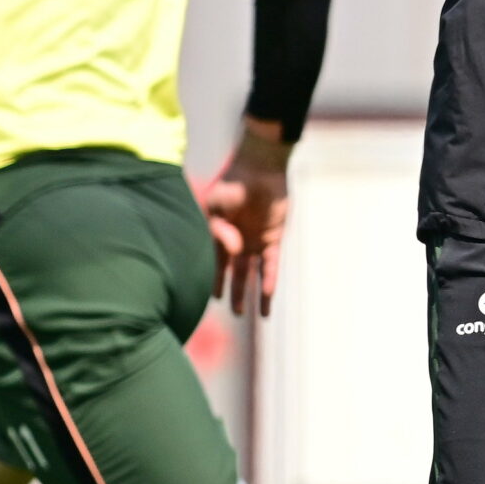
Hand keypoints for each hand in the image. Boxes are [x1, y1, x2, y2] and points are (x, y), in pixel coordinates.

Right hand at [203, 117, 293, 316]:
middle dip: (233, 293)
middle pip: (233, 273)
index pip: (213, 262)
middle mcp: (236, 240)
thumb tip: (234, 251)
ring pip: (252, 273)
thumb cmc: (231, 183)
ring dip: (252, 293)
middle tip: (233, 314)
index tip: (210, 299)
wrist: (259, 167)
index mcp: (218, 233)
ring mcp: (255, 240)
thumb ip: (217, 229)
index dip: (211, 280)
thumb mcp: (213, 204)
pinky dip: (269, 279)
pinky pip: (271, 263)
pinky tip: (267, 296)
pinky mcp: (274, 237)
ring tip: (252, 316)